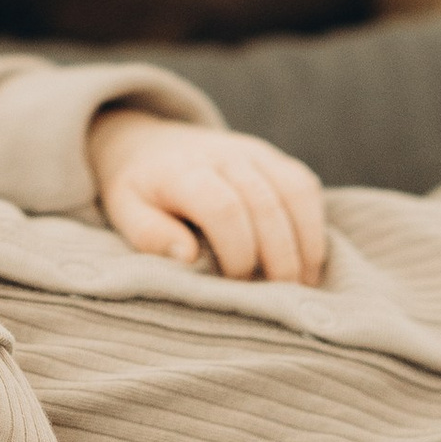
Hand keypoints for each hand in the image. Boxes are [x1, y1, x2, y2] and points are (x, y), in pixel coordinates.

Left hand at [86, 112, 328, 283]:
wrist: (151, 144)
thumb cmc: (140, 190)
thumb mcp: (126, 211)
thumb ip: (150, 234)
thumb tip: (187, 256)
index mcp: (183, 171)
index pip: (224, 208)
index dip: (238, 251)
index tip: (235, 283)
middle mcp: (223, 155)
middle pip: (266, 204)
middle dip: (278, 257)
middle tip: (278, 297)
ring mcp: (253, 152)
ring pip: (295, 191)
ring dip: (305, 242)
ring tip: (303, 284)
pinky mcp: (272, 157)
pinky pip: (305, 185)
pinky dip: (314, 224)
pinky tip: (309, 261)